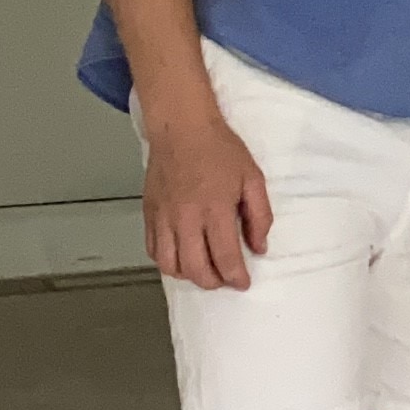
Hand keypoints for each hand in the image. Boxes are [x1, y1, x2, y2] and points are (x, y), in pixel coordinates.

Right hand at [143, 109, 272, 291]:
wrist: (181, 127)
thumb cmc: (219, 149)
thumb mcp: (253, 178)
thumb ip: (260, 216)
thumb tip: (259, 247)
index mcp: (215, 209)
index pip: (225, 257)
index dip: (236, 277)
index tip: (243, 282)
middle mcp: (186, 218)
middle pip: (196, 269)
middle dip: (214, 282)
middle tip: (225, 278)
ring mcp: (164, 218)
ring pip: (170, 265)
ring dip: (189, 275)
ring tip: (204, 269)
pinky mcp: (149, 214)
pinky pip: (153, 251)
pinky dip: (167, 262)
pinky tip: (181, 256)